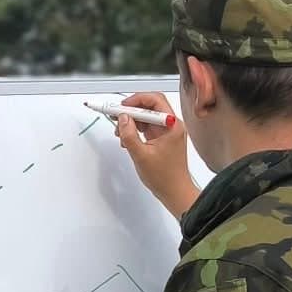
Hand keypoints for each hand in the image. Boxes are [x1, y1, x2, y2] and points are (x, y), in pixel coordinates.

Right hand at [113, 91, 197, 220]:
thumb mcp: (141, 155)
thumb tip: (123, 119)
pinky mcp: (162, 138)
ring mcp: (167, 132)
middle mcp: (172, 126)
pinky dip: (135, 129)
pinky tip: (127, 138)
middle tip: (117, 116)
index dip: (136, 101)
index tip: (121, 108)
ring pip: (147, 116)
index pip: (155, 100)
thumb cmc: (165, 177)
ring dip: (132, 121)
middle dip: (132, 110)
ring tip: (120, 131)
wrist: (174, 191)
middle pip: (150, 106)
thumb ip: (129, 135)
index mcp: (172, 126)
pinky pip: (147, 127)